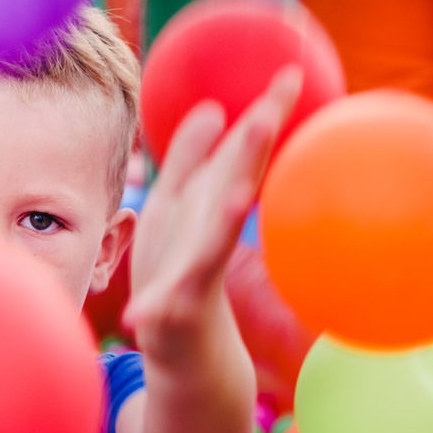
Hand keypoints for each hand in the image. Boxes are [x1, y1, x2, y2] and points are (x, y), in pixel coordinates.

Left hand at [123, 67, 301, 363]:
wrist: (186, 359)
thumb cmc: (179, 282)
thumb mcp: (176, 213)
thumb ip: (189, 162)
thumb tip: (212, 110)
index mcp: (210, 214)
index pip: (241, 158)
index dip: (263, 116)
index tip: (291, 73)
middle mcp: (210, 243)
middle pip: (233, 191)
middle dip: (251, 154)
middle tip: (271, 113)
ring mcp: (193, 284)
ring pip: (210, 248)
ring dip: (222, 222)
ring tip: (236, 195)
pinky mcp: (172, 322)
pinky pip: (164, 311)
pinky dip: (155, 311)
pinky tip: (141, 312)